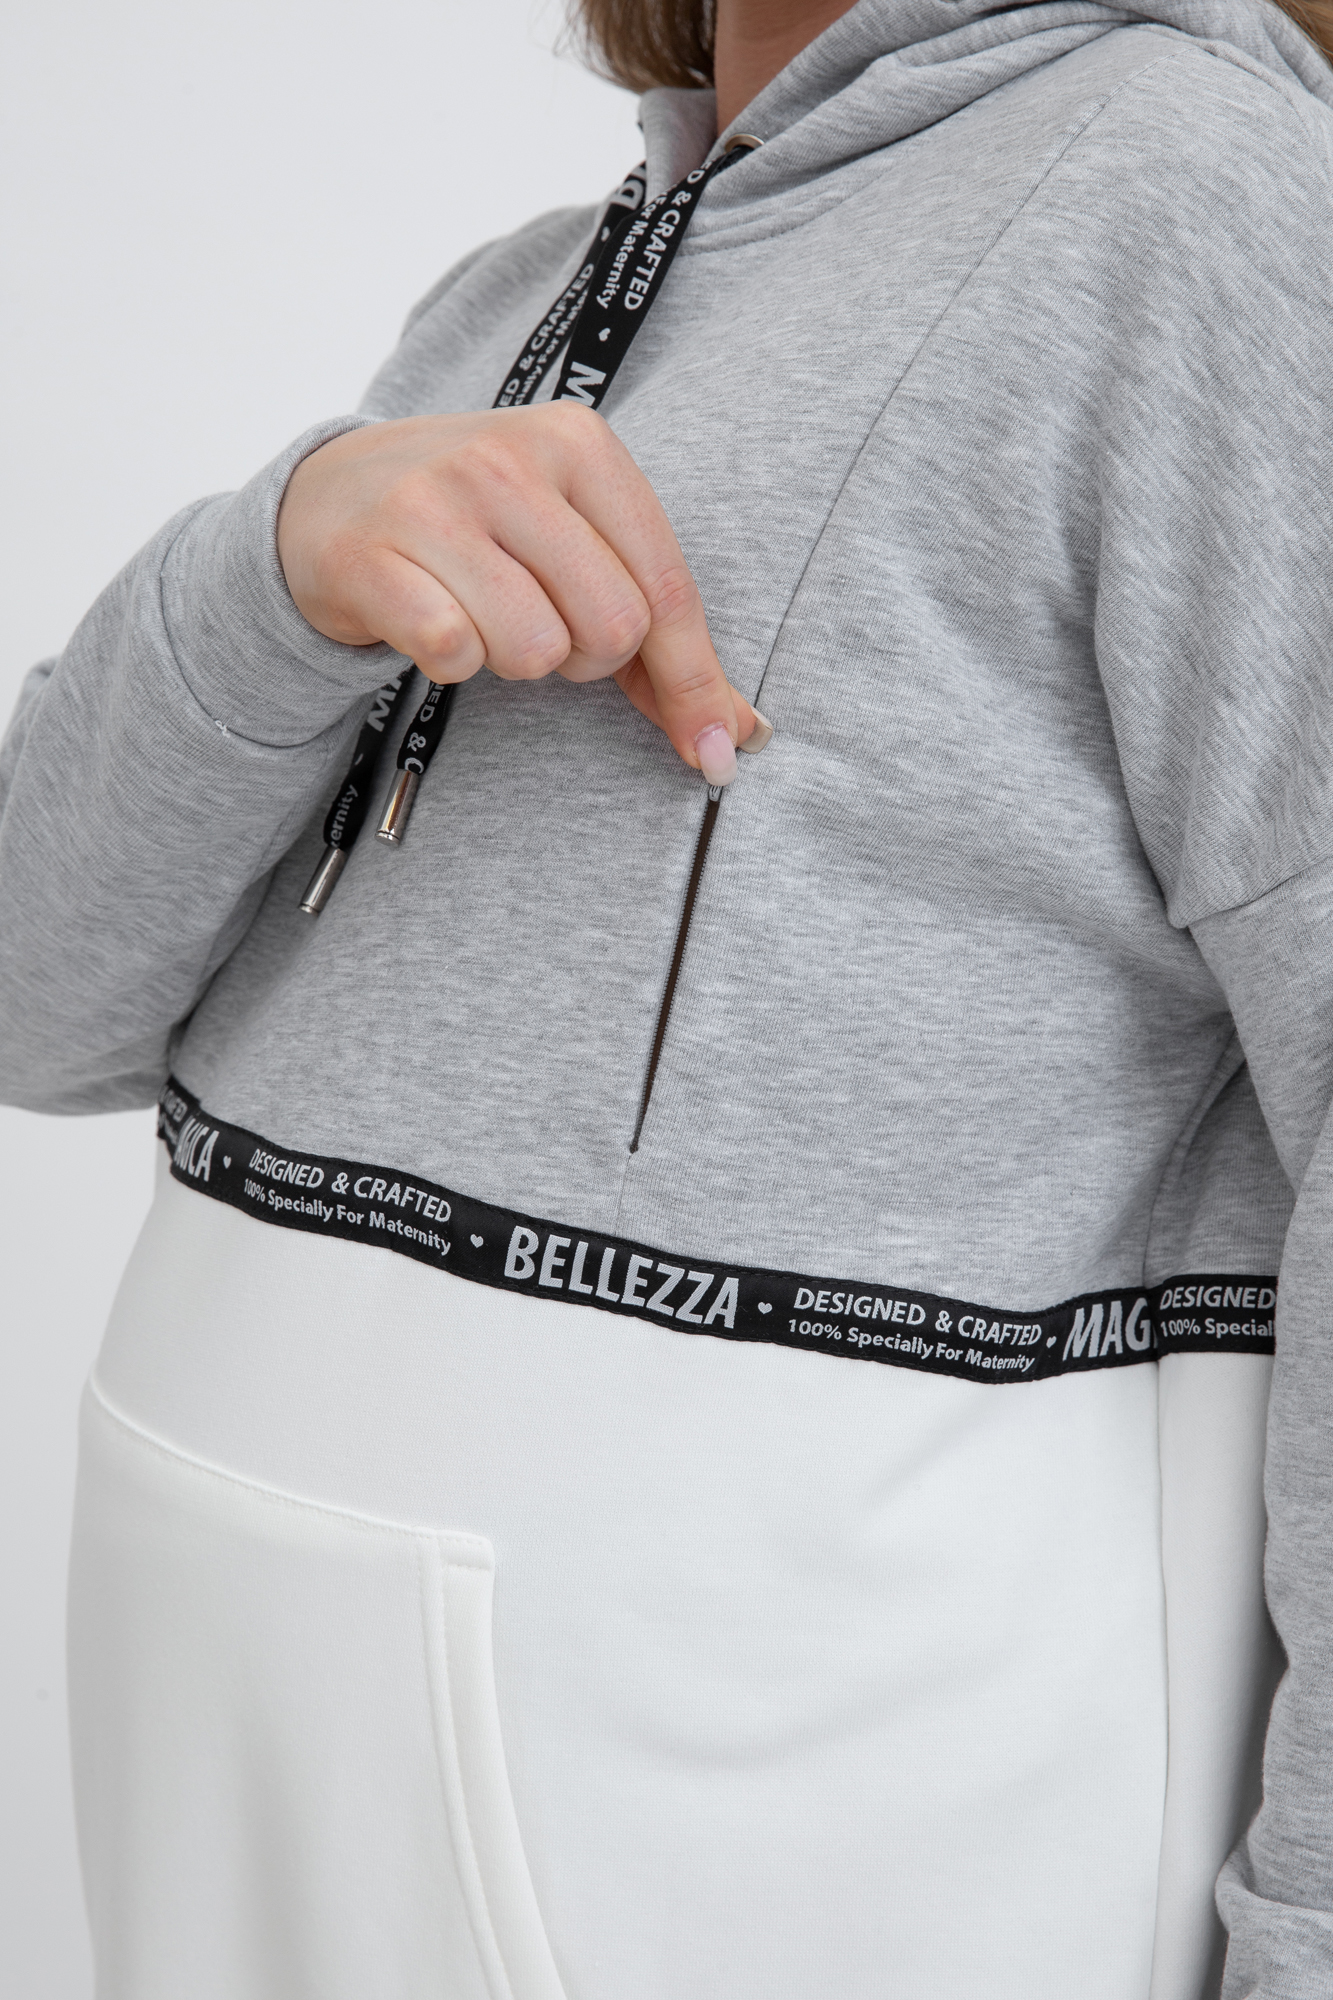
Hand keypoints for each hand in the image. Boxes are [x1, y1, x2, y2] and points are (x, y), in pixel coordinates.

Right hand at [277, 407, 762, 782]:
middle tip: (543, 626)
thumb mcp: (577, 541)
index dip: (693, 684)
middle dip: (586, 659)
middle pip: (611, 630)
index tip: (713, 752)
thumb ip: (661, 635)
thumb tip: (736, 736)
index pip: (668, 589)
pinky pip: (455, 655)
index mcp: (580, 446)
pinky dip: (450, 662)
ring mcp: (435, 502)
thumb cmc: (480, 525)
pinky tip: (430, 619)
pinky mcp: (372, 556)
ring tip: (484, 614)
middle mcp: (510, 460)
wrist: (331, 494)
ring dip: (515, 660)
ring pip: (535, 651)